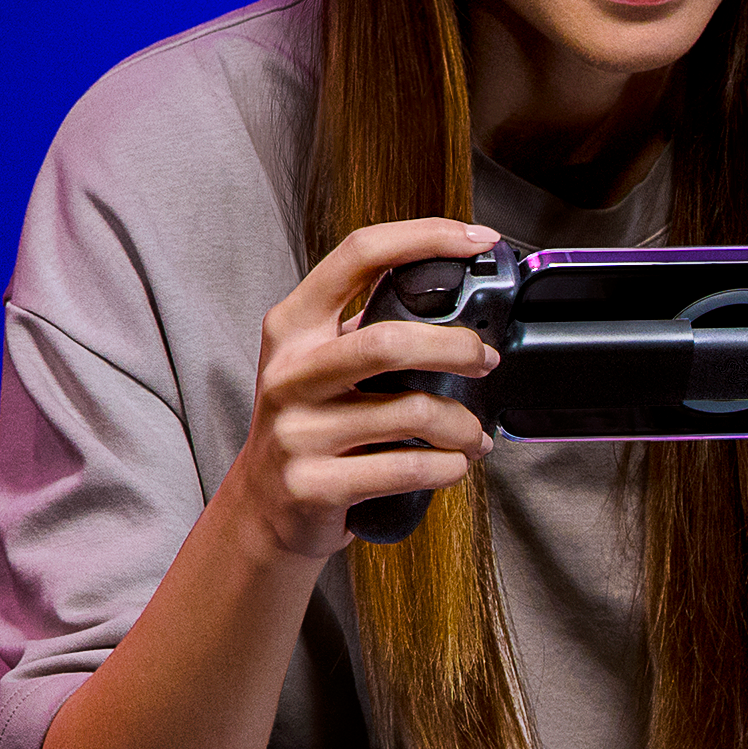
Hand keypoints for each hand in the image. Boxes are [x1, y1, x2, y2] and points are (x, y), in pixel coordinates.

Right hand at [223, 215, 500, 564]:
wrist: (263, 511)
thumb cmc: (309, 429)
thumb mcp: (319, 364)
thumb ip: (367, 329)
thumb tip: (456, 303)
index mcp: (293, 327)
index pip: (358, 255)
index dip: (424, 237)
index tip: (477, 240)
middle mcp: (289, 373)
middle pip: (390, 341)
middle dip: (458, 349)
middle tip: (485, 362)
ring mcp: (297, 431)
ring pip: (411, 412)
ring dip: (463, 424)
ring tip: (472, 433)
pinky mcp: (313, 484)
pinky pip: (407, 469)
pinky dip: (448, 467)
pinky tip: (453, 464)